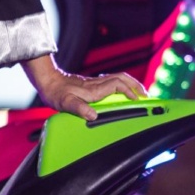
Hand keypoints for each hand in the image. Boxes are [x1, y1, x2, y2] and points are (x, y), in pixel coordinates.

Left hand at [21, 54, 146, 121]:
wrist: (47, 81)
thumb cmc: (55, 93)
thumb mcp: (64, 103)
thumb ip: (78, 108)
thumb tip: (93, 116)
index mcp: (94, 89)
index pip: (117, 85)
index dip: (129, 91)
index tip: (138, 100)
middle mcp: (97, 84)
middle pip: (122, 78)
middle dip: (136, 86)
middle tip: (147, 96)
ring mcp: (95, 83)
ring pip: (118, 78)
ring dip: (131, 84)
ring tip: (140, 94)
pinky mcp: (92, 84)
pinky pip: (112, 82)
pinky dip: (123, 86)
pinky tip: (123, 93)